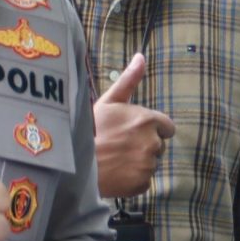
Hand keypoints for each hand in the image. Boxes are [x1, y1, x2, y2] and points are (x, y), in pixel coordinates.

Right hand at [92, 53, 176, 199]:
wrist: (73, 163)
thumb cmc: (88, 130)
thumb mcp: (108, 101)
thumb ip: (129, 80)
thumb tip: (141, 56)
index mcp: (147, 120)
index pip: (166, 127)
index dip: (151, 129)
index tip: (133, 132)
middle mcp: (152, 142)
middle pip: (157, 146)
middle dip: (143, 145)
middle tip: (118, 146)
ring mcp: (147, 164)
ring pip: (149, 163)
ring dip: (137, 163)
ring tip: (113, 159)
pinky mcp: (141, 183)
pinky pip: (143, 181)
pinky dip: (132, 180)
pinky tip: (115, 173)